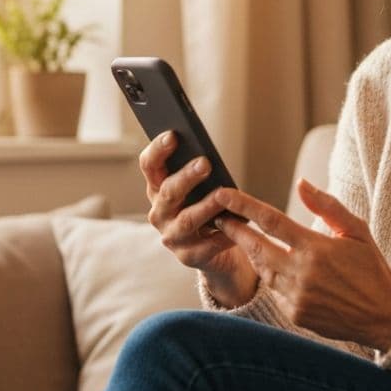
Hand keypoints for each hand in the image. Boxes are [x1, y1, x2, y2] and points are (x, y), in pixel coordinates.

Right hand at [139, 132, 257, 306]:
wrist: (217, 252)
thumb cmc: (210, 209)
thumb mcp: (202, 187)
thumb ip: (200, 171)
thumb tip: (208, 155)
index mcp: (158, 189)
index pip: (150, 166)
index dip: (158, 150)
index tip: (173, 134)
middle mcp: (160, 213)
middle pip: (168, 192)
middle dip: (186, 176)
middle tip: (205, 162)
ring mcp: (172, 236)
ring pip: (188, 219)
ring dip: (206, 206)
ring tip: (223, 194)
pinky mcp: (189, 256)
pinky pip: (208, 244)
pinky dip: (225, 232)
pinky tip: (240, 221)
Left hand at [211, 178, 390, 350]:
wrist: (384, 315)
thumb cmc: (371, 267)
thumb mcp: (356, 230)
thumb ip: (327, 206)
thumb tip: (301, 184)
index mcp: (316, 248)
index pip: (271, 221)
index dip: (244, 206)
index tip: (224, 195)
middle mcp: (302, 273)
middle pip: (256, 247)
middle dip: (235, 231)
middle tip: (219, 218)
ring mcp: (297, 296)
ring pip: (262, 270)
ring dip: (251, 254)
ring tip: (242, 239)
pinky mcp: (295, 314)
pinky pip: (274, 291)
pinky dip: (272, 278)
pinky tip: (275, 268)